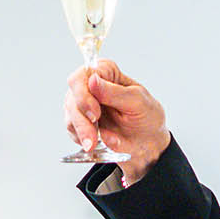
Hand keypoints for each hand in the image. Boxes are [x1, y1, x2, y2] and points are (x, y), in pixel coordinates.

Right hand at [64, 59, 171, 183]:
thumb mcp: (137, 102)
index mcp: (106, 72)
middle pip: (72, 98)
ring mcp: (83, 104)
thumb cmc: (147, 117)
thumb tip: (92, 80)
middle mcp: (90, 86)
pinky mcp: (80, 122)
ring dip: (82, 133)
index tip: (95, 115)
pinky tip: (96, 144)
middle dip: (82, 121)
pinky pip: (72, 131)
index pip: (82, 77)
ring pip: (70, 116)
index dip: (83, 95)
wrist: (149, 143)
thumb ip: (114, 92)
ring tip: (94, 145)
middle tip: (92, 139)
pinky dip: (82, 140)